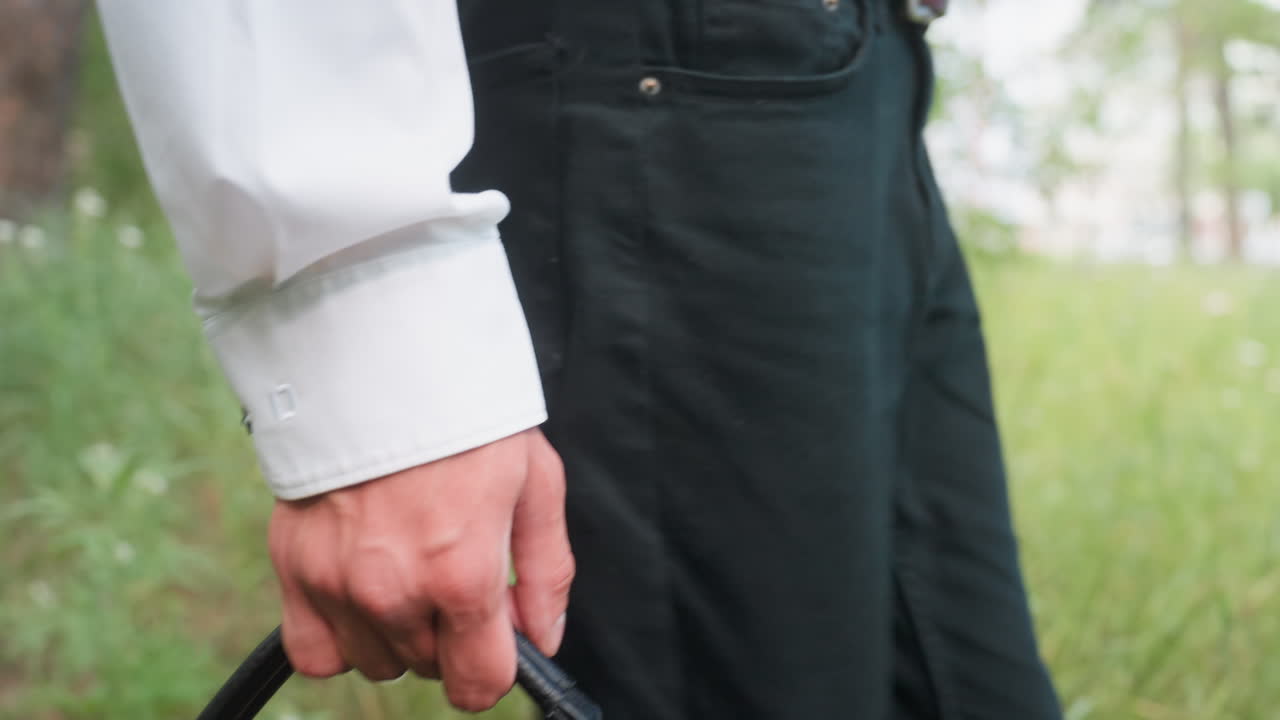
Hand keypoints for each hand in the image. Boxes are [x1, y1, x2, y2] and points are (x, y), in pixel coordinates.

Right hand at [266, 428, 573, 710]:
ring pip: (377, 662)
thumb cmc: (465, 416)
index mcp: (461, 574)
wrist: (383, 359)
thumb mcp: (535, 483)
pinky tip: (361, 593)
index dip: (497, 666)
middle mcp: (395, 591)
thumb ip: (545, 572)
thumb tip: (544, 638)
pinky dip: (340, 636)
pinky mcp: (294, 568)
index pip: (479, 684)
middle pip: (430, 668)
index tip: (498, 635)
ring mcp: (337, 584)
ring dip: (398, 634)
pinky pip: (314, 652)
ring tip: (408, 568)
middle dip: (451, 636)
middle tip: (453, 572)